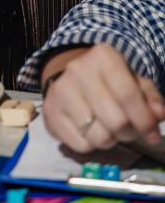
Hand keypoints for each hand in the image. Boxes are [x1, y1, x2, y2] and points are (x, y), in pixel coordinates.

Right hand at [42, 44, 164, 152]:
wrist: (70, 78)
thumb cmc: (108, 81)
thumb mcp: (133, 81)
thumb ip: (150, 98)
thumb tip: (158, 115)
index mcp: (103, 57)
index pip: (128, 94)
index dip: (144, 120)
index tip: (153, 135)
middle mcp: (78, 70)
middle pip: (116, 121)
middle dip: (128, 133)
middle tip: (128, 130)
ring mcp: (60, 91)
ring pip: (99, 137)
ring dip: (110, 140)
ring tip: (108, 129)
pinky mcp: (50, 112)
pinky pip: (80, 145)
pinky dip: (91, 145)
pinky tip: (89, 131)